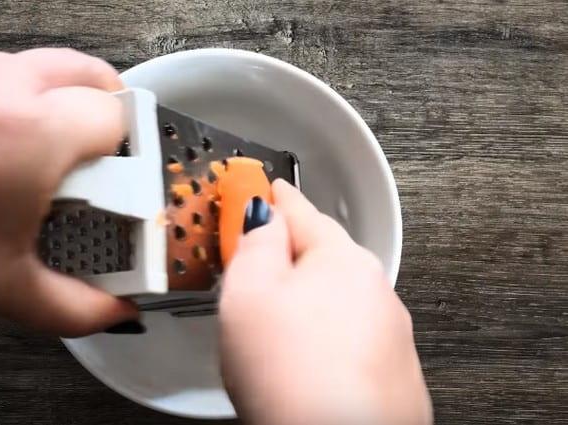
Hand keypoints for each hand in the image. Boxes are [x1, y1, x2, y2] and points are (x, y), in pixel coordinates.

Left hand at [0, 48, 137, 334]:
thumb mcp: (7, 290)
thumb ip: (80, 307)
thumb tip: (119, 312)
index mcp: (34, 135)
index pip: (116, 116)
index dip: (127, 151)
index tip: (113, 181)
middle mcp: (2, 89)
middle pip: (89, 72)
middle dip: (105, 110)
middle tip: (96, 155)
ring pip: (40, 65)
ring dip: (60, 97)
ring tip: (46, 147)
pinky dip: (12, 96)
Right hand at [219, 180, 431, 424]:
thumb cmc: (295, 379)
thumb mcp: (248, 294)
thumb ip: (255, 244)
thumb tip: (262, 217)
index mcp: (341, 259)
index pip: (301, 211)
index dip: (274, 197)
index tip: (263, 186)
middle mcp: (375, 289)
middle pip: (325, 255)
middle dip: (291, 255)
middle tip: (254, 262)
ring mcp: (389, 332)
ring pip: (340, 299)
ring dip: (310, 300)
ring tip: (273, 326)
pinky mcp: (393, 372)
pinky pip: (351, 337)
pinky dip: (327, 337)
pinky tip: (306, 361)